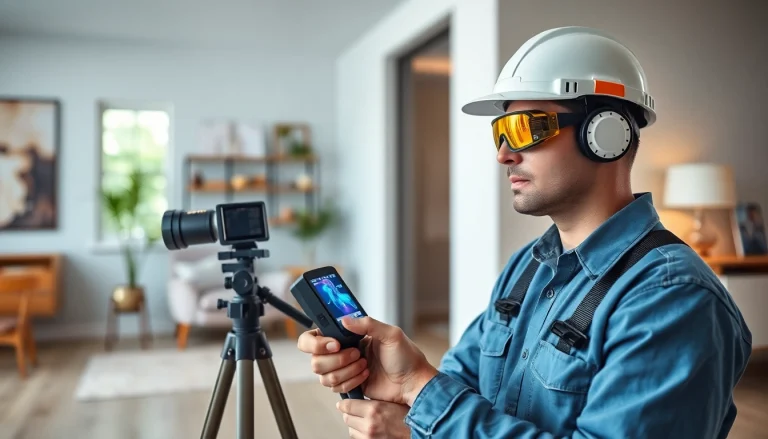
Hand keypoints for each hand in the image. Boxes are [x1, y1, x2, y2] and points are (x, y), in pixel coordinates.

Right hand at [297, 316, 437, 404]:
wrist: (411, 382)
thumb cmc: (405, 356)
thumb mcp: (390, 334)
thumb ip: (367, 324)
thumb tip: (344, 320)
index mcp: (348, 335)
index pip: (315, 336)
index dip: (318, 342)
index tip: (336, 344)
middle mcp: (341, 351)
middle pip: (316, 359)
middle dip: (338, 360)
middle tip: (358, 355)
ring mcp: (343, 369)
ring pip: (324, 376)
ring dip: (346, 371)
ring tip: (365, 366)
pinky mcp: (348, 384)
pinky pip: (335, 387)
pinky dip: (351, 381)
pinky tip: (366, 376)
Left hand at [337, 399, 410, 438]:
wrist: (418, 433)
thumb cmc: (409, 416)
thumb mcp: (392, 402)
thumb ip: (375, 401)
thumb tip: (358, 397)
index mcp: (374, 410)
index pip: (347, 406)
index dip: (344, 403)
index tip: (343, 403)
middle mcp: (369, 425)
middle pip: (347, 418)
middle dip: (350, 414)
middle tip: (356, 411)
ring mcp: (369, 438)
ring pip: (351, 430)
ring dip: (355, 426)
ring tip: (364, 421)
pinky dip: (360, 434)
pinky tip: (369, 430)